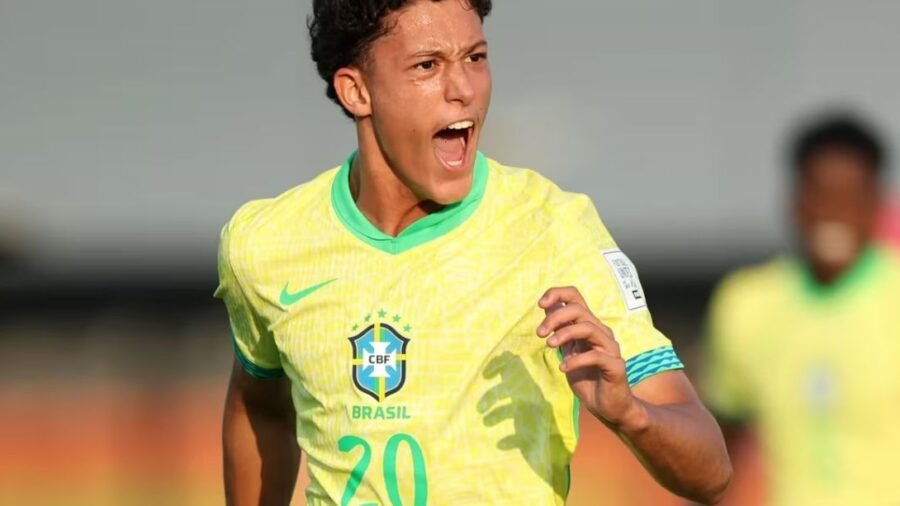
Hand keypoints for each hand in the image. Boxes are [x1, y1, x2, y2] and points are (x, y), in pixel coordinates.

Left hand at [536, 286, 645, 430]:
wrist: (608, 407)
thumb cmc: (587, 378)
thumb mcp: (568, 351)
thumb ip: (560, 331)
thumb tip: (547, 307)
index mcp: (588, 326)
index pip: (575, 297)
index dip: (557, 294)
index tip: (540, 304)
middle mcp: (601, 332)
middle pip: (578, 310)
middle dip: (555, 318)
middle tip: (539, 334)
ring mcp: (610, 348)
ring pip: (588, 328)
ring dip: (565, 334)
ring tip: (549, 345)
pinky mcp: (615, 365)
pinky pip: (595, 356)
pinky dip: (576, 360)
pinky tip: (563, 368)